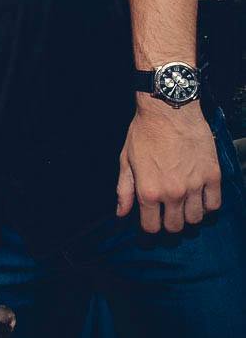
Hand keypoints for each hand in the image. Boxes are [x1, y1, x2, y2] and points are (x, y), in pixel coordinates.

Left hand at [116, 96, 220, 232]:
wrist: (170, 111)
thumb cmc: (144, 133)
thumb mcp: (126, 160)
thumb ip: (124, 190)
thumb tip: (122, 213)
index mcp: (148, 191)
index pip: (151, 227)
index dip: (149, 226)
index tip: (151, 219)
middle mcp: (172, 193)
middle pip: (175, 227)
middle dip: (169, 223)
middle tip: (167, 213)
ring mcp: (195, 186)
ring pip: (196, 219)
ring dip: (188, 216)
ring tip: (183, 205)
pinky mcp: (212, 176)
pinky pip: (215, 204)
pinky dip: (207, 205)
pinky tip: (199, 198)